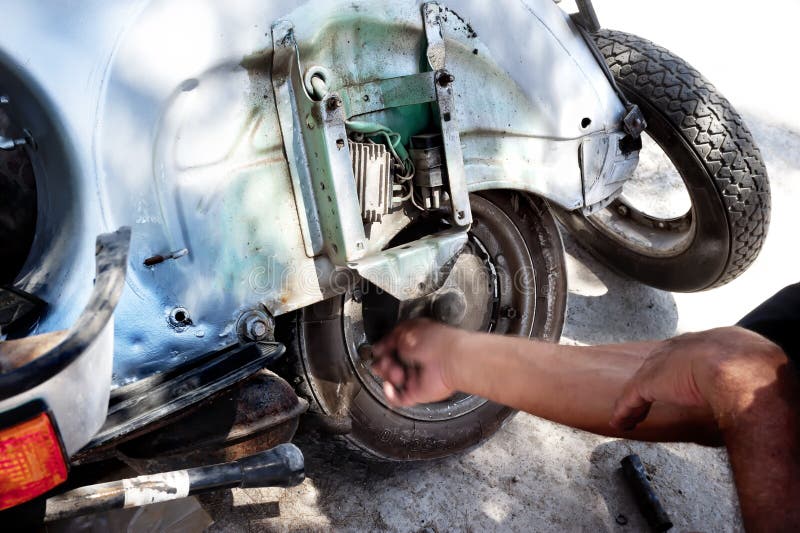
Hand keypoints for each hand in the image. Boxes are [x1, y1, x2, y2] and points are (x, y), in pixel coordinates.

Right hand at [371, 319, 466, 406]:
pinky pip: (398, 398)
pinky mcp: (417, 392)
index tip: (378, 350)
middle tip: (385, 361)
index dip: (383, 349)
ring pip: (392, 380)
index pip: (392, 348)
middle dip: (383, 363)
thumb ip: (389, 339)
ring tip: (395, 370)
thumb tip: (378, 348)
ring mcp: (416, 377)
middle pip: (389, 365)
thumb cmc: (436, 341)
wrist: (452, 359)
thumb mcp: (406, 331)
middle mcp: (415, 360)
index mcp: (414, 343)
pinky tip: (389, 386)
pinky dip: (390, 393)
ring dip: (388, 375)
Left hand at [610, 326, 785, 430]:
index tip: (687, 376)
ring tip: (630, 411)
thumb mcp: (762, 370)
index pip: (697, 349)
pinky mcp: (651, 381)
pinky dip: (626, 410)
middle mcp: (688, 345)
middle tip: (652, 388)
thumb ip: (756, 378)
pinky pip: (633, 397)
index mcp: (718, 340)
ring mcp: (667, 362)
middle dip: (658, 371)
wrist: (740, 368)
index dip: (689, 363)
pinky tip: (621, 422)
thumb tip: (774, 401)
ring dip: (637, 396)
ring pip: (645, 378)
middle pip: (665, 357)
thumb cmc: (759, 370)